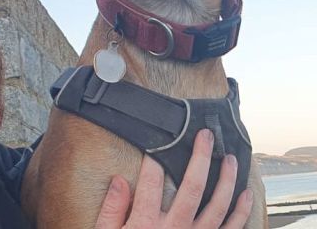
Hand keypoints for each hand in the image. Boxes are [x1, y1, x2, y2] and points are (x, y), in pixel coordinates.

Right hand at [94, 129, 252, 227]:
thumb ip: (111, 209)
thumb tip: (119, 180)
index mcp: (145, 224)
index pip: (150, 181)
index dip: (153, 159)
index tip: (156, 143)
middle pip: (191, 188)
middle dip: (199, 158)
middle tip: (204, 136)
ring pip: (216, 207)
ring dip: (226, 180)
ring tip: (230, 158)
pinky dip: (240, 212)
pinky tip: (244, 193)